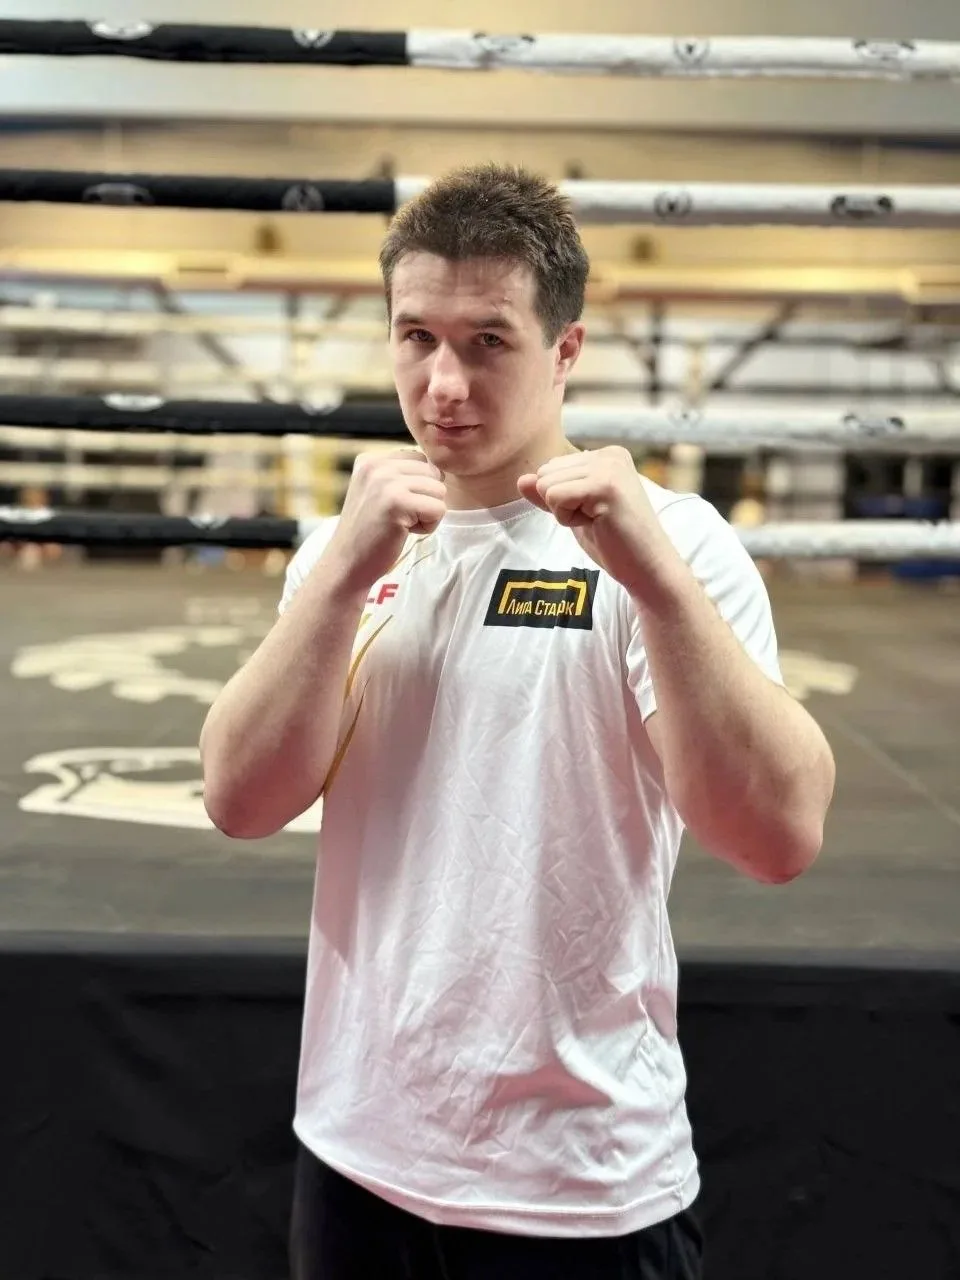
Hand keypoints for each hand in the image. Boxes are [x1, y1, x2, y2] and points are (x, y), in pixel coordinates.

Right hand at [326, 448, 445, 590]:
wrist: (346, 564)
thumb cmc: (368, 533)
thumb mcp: (375, 492)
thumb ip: (398, 476)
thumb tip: (439, 471)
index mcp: (370, 460)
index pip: (420, 460)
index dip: (417, 488)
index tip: (393, 506)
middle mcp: (376, 465)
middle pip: (433, 473)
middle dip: (424, 499)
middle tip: (398, 518)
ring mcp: (385, 482)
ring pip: (439, 490)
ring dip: (427, 514)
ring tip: (400, 524)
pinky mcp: (397, 502)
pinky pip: (438, 509)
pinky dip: (428, 526)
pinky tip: (404, 532)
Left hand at [517, 447, 675, 593]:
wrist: (647, 568)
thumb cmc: (614, 543)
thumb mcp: (574, 512)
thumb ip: (549, 494)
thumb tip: (521, 479)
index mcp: (606, 455)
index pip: (551, 468)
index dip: (563, 499)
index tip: (595, 513)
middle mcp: (609, 454)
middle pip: (545, 473)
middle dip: (560, 504)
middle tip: (595, 519)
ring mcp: (609, 467)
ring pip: (546, 484)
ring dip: (564, 512)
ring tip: (597, 521)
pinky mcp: (605, 485)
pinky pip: (555, 497)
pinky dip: (567, 518)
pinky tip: (596, 524)